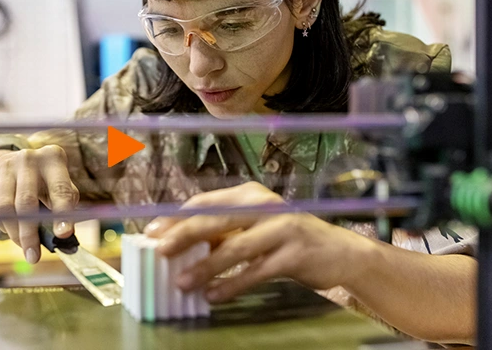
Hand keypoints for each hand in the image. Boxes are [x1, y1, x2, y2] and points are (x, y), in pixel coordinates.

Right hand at [0, 145, 78, 262]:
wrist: (19, 164)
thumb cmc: (48, 182)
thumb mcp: (62, 188)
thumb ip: (66, 211)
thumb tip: (63, 240)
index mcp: (53, 158)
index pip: (60, 190)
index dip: (62, 214)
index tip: (63, 235)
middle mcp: (28, 158)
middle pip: (26, 202)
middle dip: (30, 234)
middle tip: (34, 257)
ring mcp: (5, 165)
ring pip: (5, 209)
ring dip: (15, 234)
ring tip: (26, 246)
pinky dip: (4, 226)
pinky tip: (14, 229)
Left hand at [144, 182, 375, 302]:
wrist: (340, 252)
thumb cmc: (287, 240)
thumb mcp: (255, 228)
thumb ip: (224, 233)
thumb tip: (181, 246)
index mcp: (250, 195)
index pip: (205, 202)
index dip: (177, 217)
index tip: (152, 232)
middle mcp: (265, 206)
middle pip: (216, 219)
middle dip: (184, 235)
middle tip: (160, 251)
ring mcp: (282, 228)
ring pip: (234, 247)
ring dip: (205, 266)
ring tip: (182, 281)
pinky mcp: (294, 253)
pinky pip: (256, 270)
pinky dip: (232, 284)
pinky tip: (214, 295)